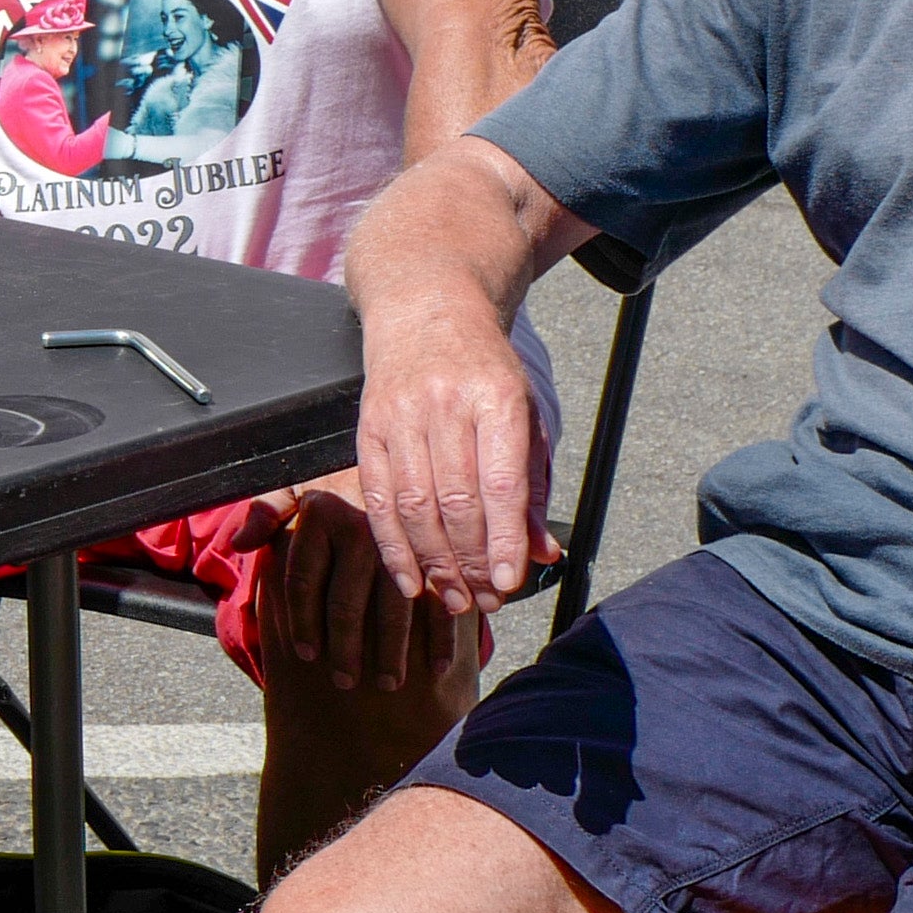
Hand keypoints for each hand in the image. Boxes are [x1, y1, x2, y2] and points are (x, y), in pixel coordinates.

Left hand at [214, 476, 445, 689]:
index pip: (303, 581)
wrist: (407, 440)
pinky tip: (436, 667)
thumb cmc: (340, 472)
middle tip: (344, 682)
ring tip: (388, 683)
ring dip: (391, 652)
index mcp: (321, 515)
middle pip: (346, 603)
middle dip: (345, 649)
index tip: (305, 654)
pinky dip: (441, 636)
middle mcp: (359, 528)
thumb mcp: (298, 479)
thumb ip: (268, 510)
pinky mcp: (440, 548)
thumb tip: (240, 543)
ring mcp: (402, 540)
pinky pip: (440, 599)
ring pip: (394, 608)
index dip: (302, 622)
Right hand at [350, 319, 552, 617]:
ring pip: (414, 505)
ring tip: (454, 599)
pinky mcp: (368, 426)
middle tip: (485, 601)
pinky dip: (392, 546)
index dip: (502, 538)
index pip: (499, 481)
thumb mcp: (524, 417)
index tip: (510, 582)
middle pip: (455, 500)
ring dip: (434, 563)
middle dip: (471, 562)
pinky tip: (410, 580)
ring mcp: (401, 413)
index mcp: (497, 396)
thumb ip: (533, 487)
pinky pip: (377, 497)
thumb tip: (544, 553)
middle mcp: (446, 403)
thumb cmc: (485, 373)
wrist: (427, 311)